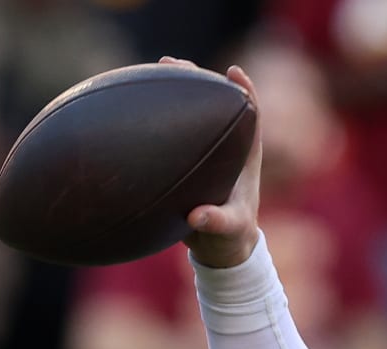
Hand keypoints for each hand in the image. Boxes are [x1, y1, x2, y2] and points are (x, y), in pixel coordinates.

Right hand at [169, 59, 263, 268]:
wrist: (218, 248)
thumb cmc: (229, 237)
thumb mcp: (227, 230)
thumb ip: (216, 222)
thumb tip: (198, 214)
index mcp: (244, 158)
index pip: (252, 117)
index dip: (246, 93)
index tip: (234, 72)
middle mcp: (227, 148)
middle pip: (218, 104)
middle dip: (202, 79)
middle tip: (177, 62)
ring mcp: (207, 150)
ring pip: (195, 111)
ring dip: (179, 87)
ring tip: (159, 65)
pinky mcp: (188, 158)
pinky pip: (173, 129)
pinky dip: (158, 114)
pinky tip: (134, 100)